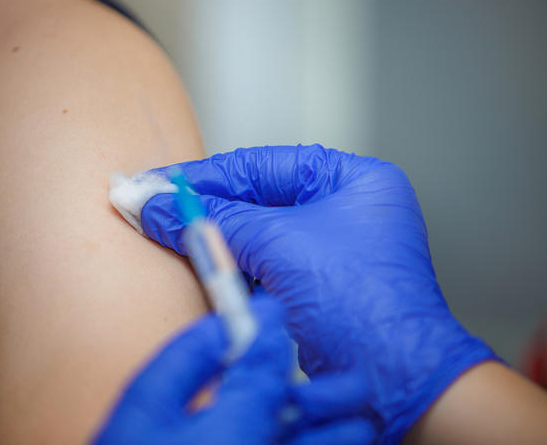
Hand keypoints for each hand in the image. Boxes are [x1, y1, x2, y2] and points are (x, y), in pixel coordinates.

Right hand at [140, 145, 498, 442]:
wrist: (394, 382)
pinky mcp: (316, 288)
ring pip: (255, 235)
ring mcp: (331, 250)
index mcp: (352, 180)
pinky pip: (262, 267)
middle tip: (152, 205)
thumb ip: (213, 220)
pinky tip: (202, 264)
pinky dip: (231, 268)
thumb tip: (157, 205)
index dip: (204, 174)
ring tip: (167, 232)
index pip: (261, 164)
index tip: (157, 181)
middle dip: (204, 206)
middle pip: (256, 198)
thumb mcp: (278, 245)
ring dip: (215, 239)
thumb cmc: (362, 306)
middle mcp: (344, 209)